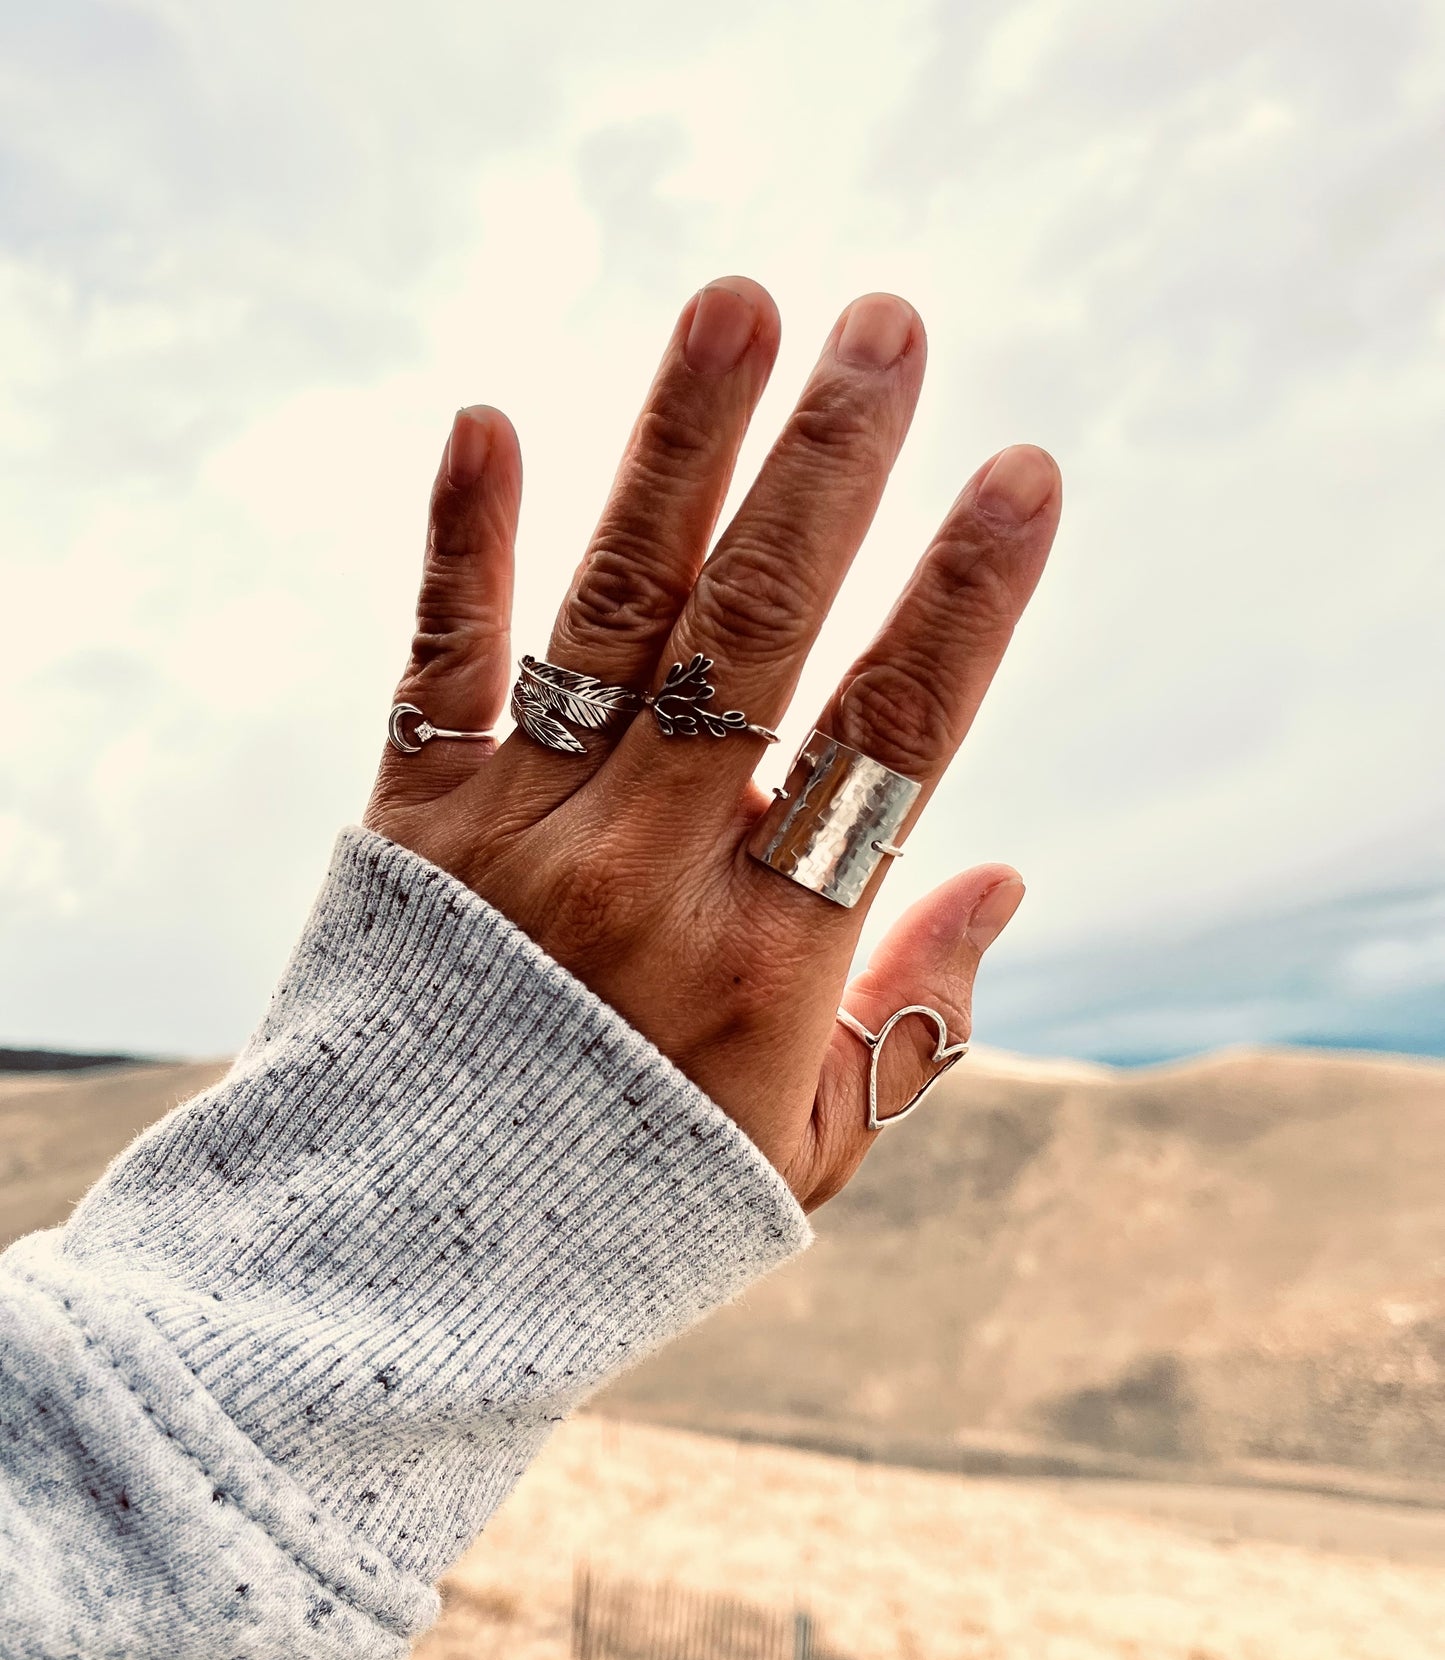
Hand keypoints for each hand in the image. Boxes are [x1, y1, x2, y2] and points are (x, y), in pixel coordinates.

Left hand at [365, 279, 1059, 1207]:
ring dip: (675, 453)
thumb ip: (916, 1013)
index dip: (962, 604)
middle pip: (752, 640)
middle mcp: (641, 874)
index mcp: (763, 959)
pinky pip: (439, 666)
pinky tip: (484, 420)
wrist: (407, 1267)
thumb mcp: (806, 1149)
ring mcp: (518, 837)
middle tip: (887, 327)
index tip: (1020, 477)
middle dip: (830, 472)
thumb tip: (1007, 872)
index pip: (887, 745)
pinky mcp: (412, 826)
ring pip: (609, 615)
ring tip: (735, 307)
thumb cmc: (632, 1207)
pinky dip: (459, 546)